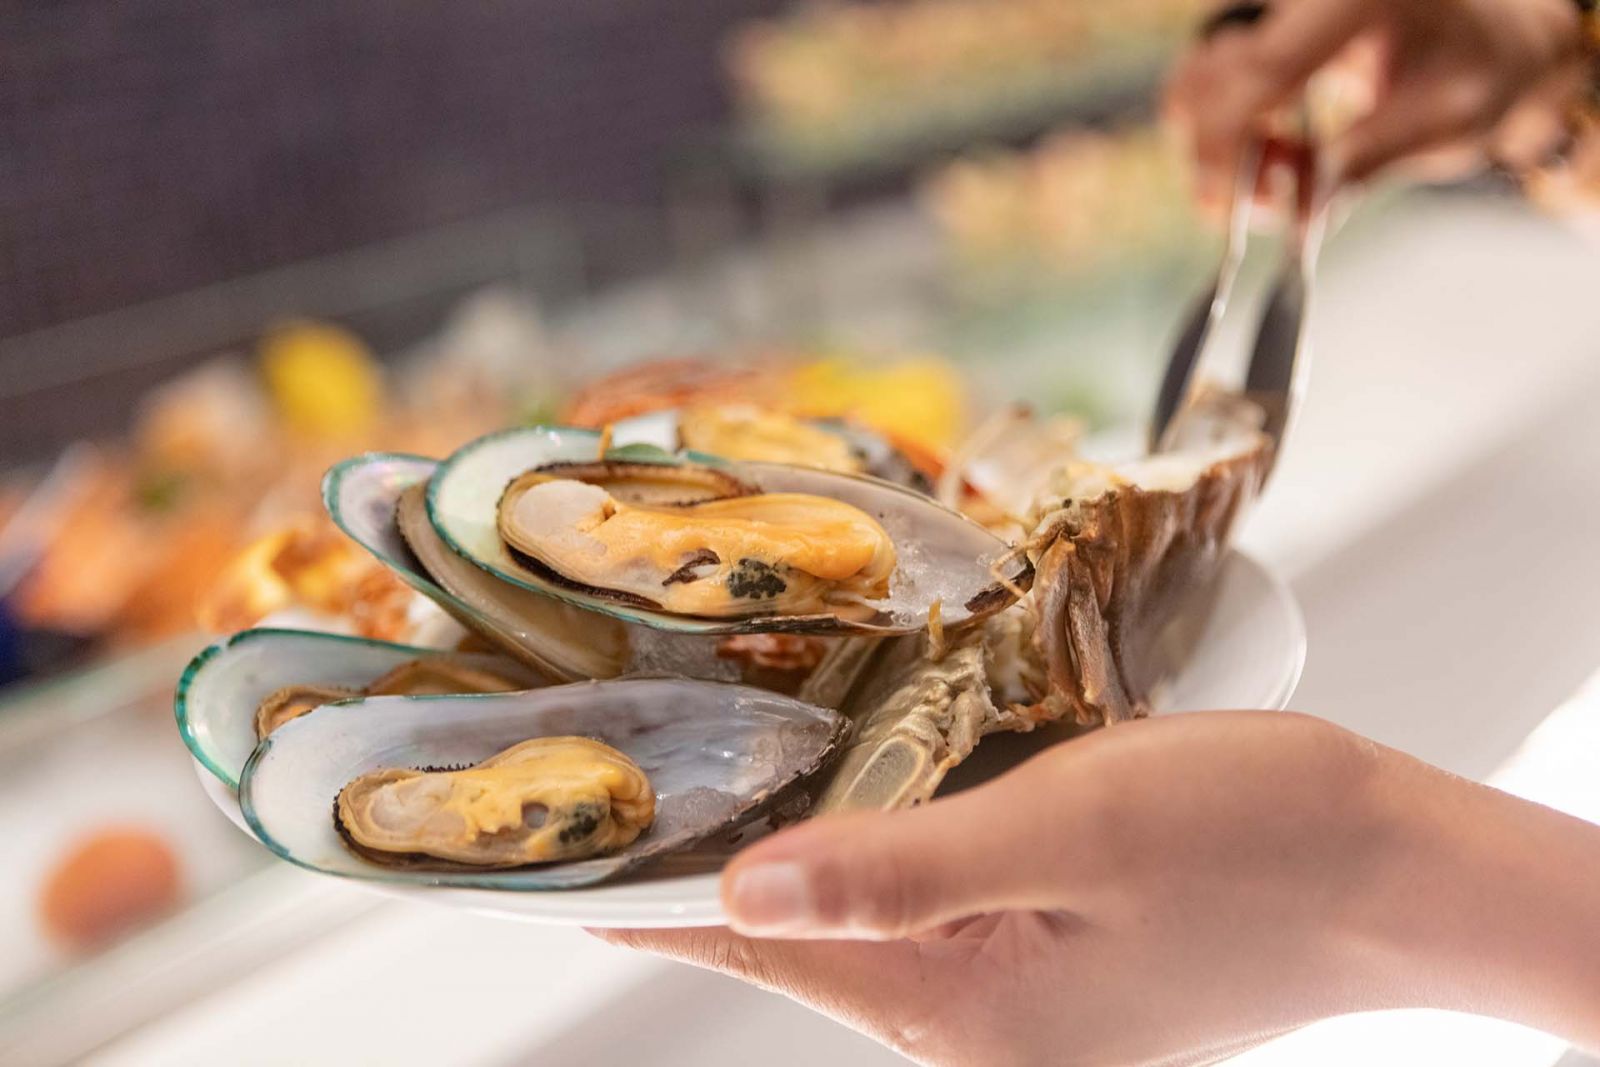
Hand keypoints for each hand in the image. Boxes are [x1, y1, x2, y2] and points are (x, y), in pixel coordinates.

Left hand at [600, 711, 1599, 1065]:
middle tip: (624, 754)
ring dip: (790, 826)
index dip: (647, 887)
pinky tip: (854, 764)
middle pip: (790, 925)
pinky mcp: (1044, 942)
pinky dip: (875, 821)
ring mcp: (1006, 982)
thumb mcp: (1071, 832)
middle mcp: (964, 1009)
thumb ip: (903, 869)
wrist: (1389, 865)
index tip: (553, 845)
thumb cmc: (1252, 840)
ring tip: (710, 746)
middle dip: (707, 845)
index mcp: (954, 1003)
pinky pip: (923, 879)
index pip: (750, 942)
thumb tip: (745, 892)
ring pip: (854, 895)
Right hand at [1164, 0, 1585, 210]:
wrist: (1495, 32)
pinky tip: (1269, 152)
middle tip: (1260, 207)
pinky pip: (1208, 81)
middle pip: (1212, 75)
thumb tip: (1294, 215)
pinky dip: (1223, 129)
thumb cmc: (1483, 69)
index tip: (1218, 205)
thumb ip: (1364, 163)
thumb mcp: (1446, 123)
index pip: (1264, 70)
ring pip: (1196, 79)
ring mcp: (1279, 8)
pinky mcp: (1265, 27)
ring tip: (1280, 177)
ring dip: (1216, 145)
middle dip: (1218, 154)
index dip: (1227, 142)